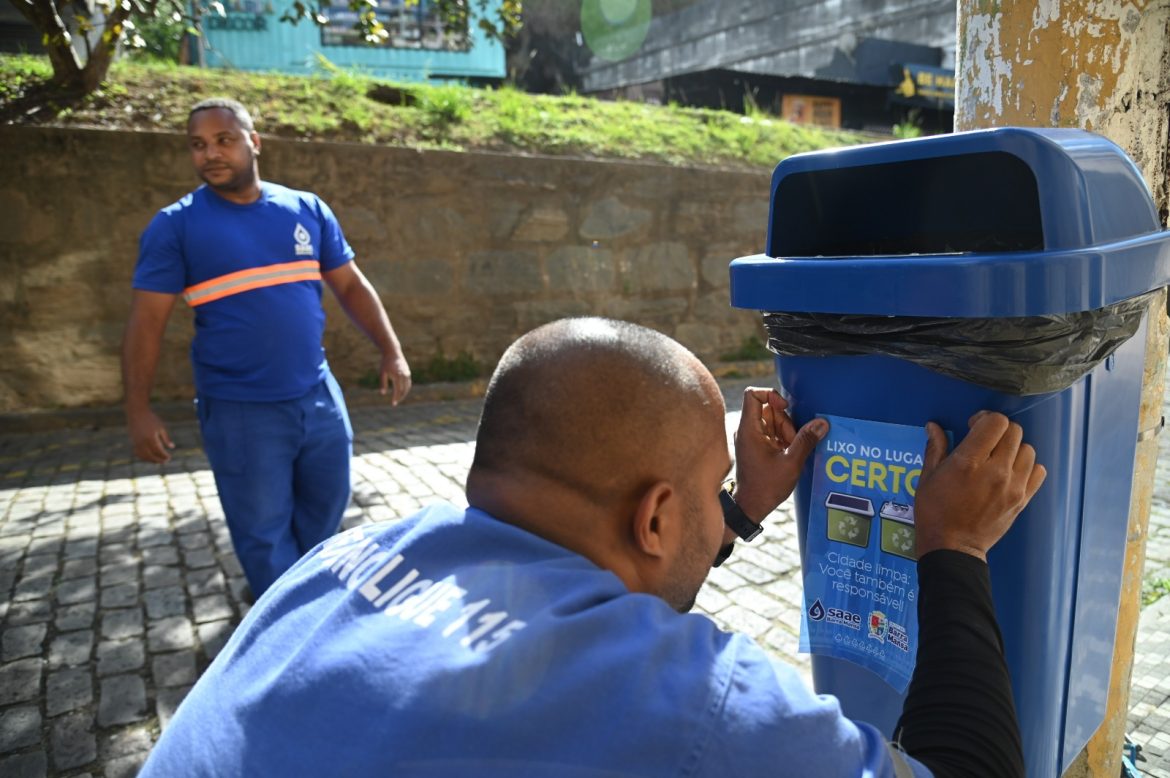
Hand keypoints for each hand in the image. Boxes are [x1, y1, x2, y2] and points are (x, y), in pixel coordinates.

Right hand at [127, 408, 174, 463]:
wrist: (136, 413)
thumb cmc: (151, 419)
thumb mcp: (161, 427)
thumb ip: (166, 438)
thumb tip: (172, 447)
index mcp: (151, 438)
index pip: (158, 451)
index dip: (164, 456)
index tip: (169, 457)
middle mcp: (142, 442)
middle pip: (150, 456)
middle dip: (158, 460)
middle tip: (165, 461)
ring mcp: (136, 443)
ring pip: (143, 456)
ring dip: (151, 460)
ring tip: (158, 461)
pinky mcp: (133, 442)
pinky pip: (138, 453)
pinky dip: (143, 457)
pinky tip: (149, 457)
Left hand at [380, 351, 411, 405]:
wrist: (393, 352)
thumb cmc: (386, 363)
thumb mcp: (382, 373)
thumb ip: (383, 383)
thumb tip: (383, 394)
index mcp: (397, 376)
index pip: (398, 390)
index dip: (396, 398)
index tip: (393, 404)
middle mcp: (404, 376)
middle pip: (404, 390)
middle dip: (400, 397)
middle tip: (395, 403)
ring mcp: (407, 374)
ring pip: (408, 387)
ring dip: (404, 394)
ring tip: (398, 398)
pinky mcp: (408, 372)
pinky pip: (408, 383)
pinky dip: (406, 388)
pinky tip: (402, 391)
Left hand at [732, 387, 828, 520]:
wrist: (751, 506)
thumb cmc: (766, 487)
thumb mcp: (791, 463)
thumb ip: (806, 440)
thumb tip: (822, 423)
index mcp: (749, 429)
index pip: (753, 394)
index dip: (771, 394)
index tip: (785, 408)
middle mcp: (747, 430)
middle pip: (769, 408)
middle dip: (786, 421)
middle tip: (791, 442)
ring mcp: (751, 437)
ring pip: (773, 420)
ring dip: (787, 432)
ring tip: (789, 452)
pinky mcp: (757, 445)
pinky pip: (772, 432)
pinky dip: (783, 439)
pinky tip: (787, 454)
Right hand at [914, 411, 1046, 561]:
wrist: (953, 547)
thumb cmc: (934, 512)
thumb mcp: (927, 478)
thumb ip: (935, 448)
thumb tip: (933, 425)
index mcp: (968, 462)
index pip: (994, 422)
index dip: (984, 418)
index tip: (973, 426)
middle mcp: (996, 471)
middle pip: (1014, 431)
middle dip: (998, 430)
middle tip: (985, 441)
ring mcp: (1013, 486)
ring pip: (1028, 449)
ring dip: (1013, 448)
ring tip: (999, 457)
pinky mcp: (1023, 499)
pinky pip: (1038, 471)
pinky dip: (1028, 466)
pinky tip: (1011, 472)